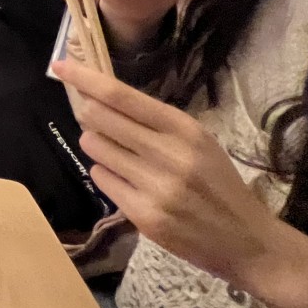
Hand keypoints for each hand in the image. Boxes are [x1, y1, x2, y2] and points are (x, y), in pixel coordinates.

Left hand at [56, 60, 282, 290]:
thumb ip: (154, 121)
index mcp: (184, 129)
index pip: (120, 96)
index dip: (85, 78)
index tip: (59, 66)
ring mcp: (154, 187)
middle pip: (98, 118)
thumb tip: (100, 97)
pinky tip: (128, 182)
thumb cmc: (218, 183)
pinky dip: (106, 174)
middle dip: (89, 114)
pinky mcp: (143, 216)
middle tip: (98, 120)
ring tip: (121, 156)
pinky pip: (100, 179)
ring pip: (94, 148)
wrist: (248, 242)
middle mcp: (168, 154)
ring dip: (97, 145)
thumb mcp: (198, 141)